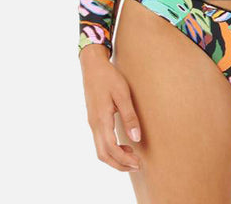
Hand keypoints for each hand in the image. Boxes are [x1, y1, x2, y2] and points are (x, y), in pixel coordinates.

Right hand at [79, 45, 141, 172]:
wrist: (92, 65)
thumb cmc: (109, 77)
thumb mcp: (122, 94)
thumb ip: (129, 116)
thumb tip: (136, 138)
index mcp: (101, 120)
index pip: (111, 149)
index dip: (124, 160)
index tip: (138, 163)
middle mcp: (94, 125)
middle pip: (103, 155)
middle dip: (119, 164)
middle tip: (136, 164)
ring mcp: (92, 122)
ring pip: (100, 150)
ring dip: (115, 157)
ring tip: (132, 155)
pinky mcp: (93, 119)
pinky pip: (100, 141)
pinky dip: (111, 149)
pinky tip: (123, 143)